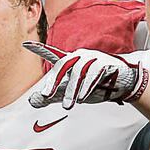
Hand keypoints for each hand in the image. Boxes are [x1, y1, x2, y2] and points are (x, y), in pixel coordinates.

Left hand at [24, 43, 149, 108]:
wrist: (124, 84)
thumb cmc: (97, 85)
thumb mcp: (73, 92)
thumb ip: (54, 96)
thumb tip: (33, 101)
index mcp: (71, 61)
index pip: (53, 54)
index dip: (40, 49)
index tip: (25, 44)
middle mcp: (80, 57)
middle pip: (63, 64)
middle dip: (54, 81)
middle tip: (46, 96)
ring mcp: (93, 58)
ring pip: (78, 72)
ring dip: (72, 90)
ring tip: (69, 105)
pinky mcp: (106, 64)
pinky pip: (94, 74)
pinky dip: (87, 87)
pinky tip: (82, 97)